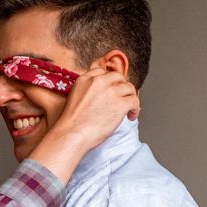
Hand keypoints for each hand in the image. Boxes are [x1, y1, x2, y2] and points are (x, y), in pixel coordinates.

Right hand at [29, 69, 139, 184]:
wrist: (72, 133)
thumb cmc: (71, 123)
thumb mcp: (74, 97)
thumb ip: (87, 91)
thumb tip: (102, 96)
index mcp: (85, 79)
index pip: (102, 72)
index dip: (109, 81)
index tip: (111, 89)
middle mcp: (98, 82)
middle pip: (118, 77)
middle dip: (121, 87)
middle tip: (122, 98)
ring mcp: (111, 91)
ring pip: (129, 88)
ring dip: (130, 98)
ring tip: (128, 109)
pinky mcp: (121, 103)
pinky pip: (135, 101)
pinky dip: (135, 109)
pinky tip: (131, 116)